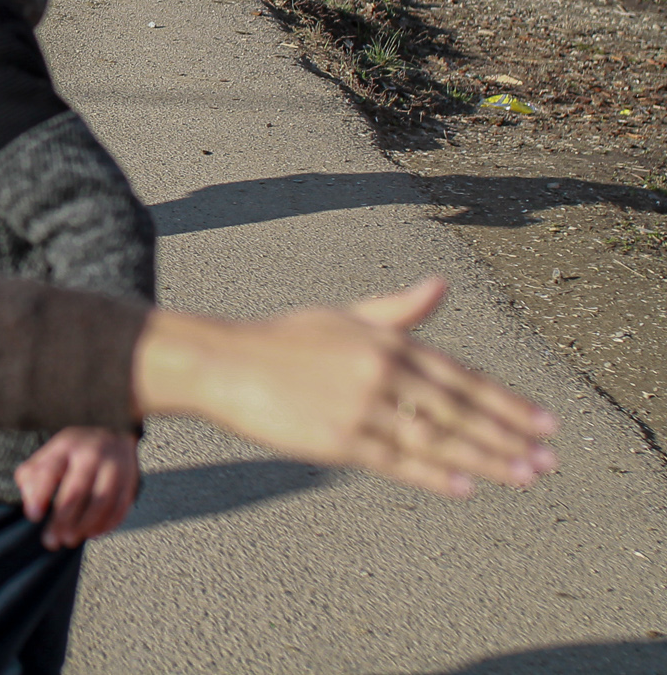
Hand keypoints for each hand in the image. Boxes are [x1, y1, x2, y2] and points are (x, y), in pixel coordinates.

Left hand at [15, 427, 138, 549]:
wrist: (114, 430)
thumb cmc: (74, 450)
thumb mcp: (50, 453)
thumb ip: (32, 477)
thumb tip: (33, 508)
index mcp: (66, 446)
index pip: (49, 471)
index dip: (39, 496)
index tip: (33, 516)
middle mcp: (92, 455)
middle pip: (76, 491)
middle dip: (62, 520)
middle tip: (51, 540)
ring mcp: (114, 468)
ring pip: (100, 503)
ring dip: (84, 527)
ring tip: (70, 539)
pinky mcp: (130, 482)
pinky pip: (119, 509)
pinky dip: (105, 525)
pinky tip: (91, 533)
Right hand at [135, 277, 560, 496]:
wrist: (222, 361)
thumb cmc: (282, 340)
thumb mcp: (343, 317)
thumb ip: (398, 310)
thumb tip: (441, 285)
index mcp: (386, 340)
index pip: (462, 376)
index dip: (507, 402)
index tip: (545, 423)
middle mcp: (380, 371)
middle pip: (458, 410)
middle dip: (509, 436)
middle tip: (549, 459)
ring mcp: (360, 407)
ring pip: (435, 439)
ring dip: (485, 460)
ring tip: (522, 477)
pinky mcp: (337, 439)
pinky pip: (395, 461)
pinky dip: (434, 475)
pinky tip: (465, 486)